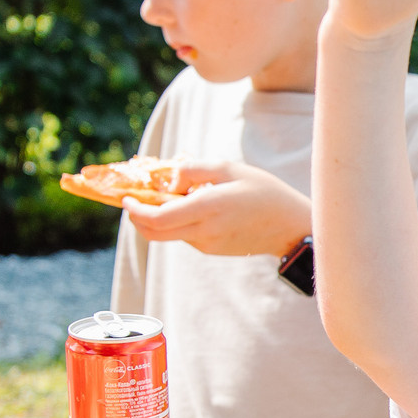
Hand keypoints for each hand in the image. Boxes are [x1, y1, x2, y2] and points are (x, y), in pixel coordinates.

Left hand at [122, 159, 311, 257]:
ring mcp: (206, 244)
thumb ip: (192, 170)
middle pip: (154, 232)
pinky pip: (185, 234)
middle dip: (137, 217)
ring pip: (169, 233)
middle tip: (134, 199)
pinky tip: (193, 205)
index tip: (126, 197)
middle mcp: (203, 231)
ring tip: (173, 193)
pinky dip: (178, 221)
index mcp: (207, 208)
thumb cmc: (263, 192)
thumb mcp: (229, 168)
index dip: (135, 209)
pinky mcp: (211, 249)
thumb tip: (167, 181)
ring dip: (160, 216)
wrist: (290, 226)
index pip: (157, 218)